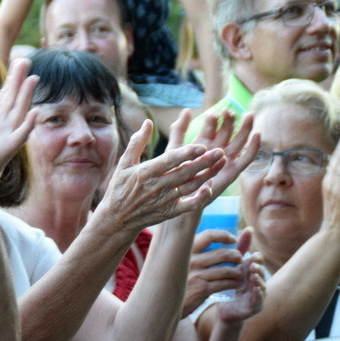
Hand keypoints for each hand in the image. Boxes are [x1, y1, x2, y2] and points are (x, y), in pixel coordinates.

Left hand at [0, 59, 37, 190]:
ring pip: (19, 113)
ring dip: (26, 97)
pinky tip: (34, 113)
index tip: (20, 60)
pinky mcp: (6, 150)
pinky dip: (28, 125)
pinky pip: (20, 136)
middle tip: (26, 60)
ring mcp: (6, 137)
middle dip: (20, 81)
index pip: (5, 95)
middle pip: (14, 99)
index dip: (12, 79)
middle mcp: (2, 126)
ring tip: (33, 79)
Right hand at [96, 119, 224, 232]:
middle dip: (204, 162)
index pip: (170, 161)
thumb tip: (147, 122)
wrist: (117, 218)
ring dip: (208, 174)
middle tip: (220, 151)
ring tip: (222, 162)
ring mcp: (164, 200)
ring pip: (190, 185)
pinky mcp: (170, 211)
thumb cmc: (120, 187)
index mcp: (145, 172)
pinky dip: (200, 197)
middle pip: (185, 172)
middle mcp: (157, 186)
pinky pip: (189, 205)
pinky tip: (210, 187)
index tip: (202, 146)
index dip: (187, 153)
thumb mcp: (124, 163)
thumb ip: (137, 142)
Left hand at [179, 110, 260, 198]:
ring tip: (248, 115)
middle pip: (227, 131)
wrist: (181, 197)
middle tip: (230, 112)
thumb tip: (186, 110)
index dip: (214, 119)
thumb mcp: (174, 150)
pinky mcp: (233, 171)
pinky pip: (246, 158)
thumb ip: (179, 130)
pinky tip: (258, 135)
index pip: (211, 127)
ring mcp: (226, 159)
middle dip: (230, 120)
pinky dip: (254, 147)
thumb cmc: (175, 174)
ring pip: (239, 140)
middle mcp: (216, 148)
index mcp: (203, 142)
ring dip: (245, 128)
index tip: (214, 113)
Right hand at [183, 227, 248, 317]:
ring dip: (237, 271)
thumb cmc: (175, 279)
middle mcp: (190, 260)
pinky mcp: (201, 289)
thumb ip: (195, 250)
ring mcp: (196, 275)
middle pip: (222, 253)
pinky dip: (234, 282)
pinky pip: (224, 283)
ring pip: (226, 269)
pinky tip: (235, 283)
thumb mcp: (180, 261)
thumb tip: (216, 236)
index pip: (209, 235)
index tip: (233, 239)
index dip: (224, 235)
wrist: (164, 302)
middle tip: (239, 258)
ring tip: (239, 272)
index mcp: (185, 250)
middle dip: (236, 255)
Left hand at [214, 235, 266, 323]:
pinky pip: (258, 300)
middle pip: (261, 273)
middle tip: (253, 265)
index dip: (257, 259)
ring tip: (253, 276)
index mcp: (252, 272)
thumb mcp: (233, 266)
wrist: (226, 309)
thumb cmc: (231, 285)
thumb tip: (249, 228)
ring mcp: (258, 295)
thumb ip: (240, 249)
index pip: (258, 262)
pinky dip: (258, 294)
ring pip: (261, 286)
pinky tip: (255, 289)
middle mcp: (258, 282)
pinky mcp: (255, 307)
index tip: (253, 255)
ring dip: (259, 281)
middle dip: (258, 269)